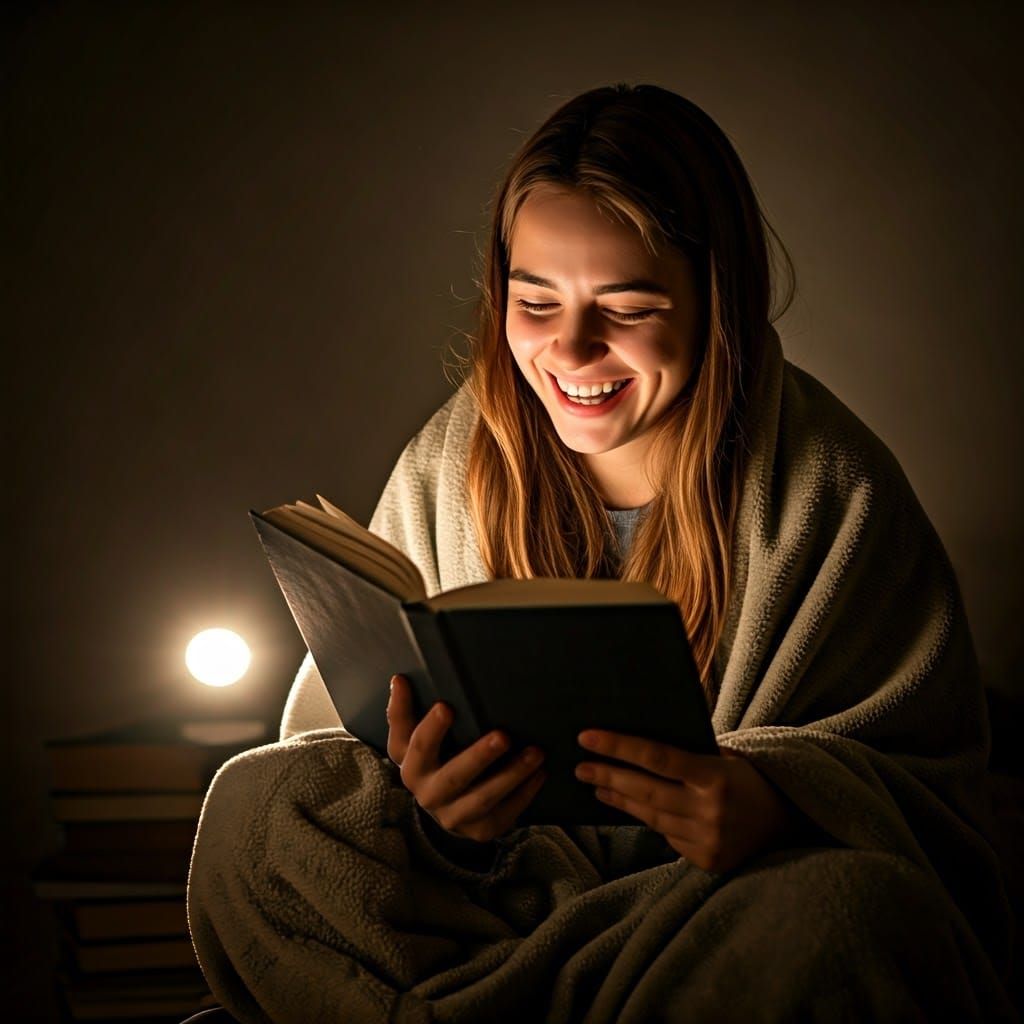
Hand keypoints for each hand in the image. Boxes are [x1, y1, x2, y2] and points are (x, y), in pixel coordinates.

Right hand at [386, 674, 546, 842]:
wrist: (447, 808)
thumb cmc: (434, 761)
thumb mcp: (414, 739)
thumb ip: (404, 713)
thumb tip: (399, 680)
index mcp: (411, 766)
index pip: (413, 747)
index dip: (428, 728)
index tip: (445, 707)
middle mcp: (427, 794)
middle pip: (452, 777)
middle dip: (478, 757)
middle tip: (502, 736)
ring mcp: (453, 816)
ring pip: (483, 799)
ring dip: (511, 775)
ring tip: (535, 753)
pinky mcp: (479, 830)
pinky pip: (504, 815)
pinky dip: (524, 794)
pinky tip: (539, 773)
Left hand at [575, 730, 792, 873]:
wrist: (787, 823)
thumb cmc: (747, 779)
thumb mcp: (725, 757)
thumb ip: (688, 755)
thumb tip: (635, 746)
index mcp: (716, 776)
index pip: (656, 757)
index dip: (618, 746)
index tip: (586, 737)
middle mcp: (711, 811)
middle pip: (645, 791)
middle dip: (607, 776)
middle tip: (580, 766)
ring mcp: (708, 840)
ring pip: (651, 817)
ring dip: (620, 800)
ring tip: (597, 786)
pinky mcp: (707, 862)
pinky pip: (667, 837)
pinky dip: (651, 820)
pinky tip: (632, 807)